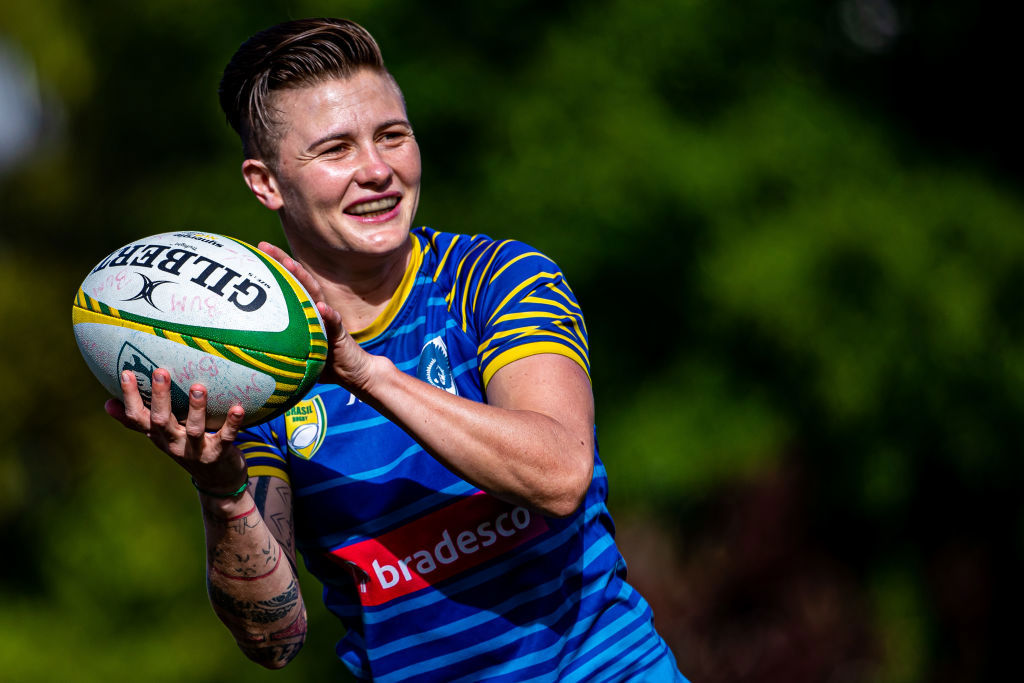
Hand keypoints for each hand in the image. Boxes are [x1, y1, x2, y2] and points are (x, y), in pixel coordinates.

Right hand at [105, 368, 247, 492]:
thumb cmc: (186, 447)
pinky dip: (232, 423)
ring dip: (196, 408)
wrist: (217, 480)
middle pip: (161, 420)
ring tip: (198, 387)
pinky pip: (226, 437)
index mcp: (158, 436)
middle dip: (160, 397)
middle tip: (160, 371)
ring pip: (193, 429)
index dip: (130, 397)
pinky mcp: (219, 454)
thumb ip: (138, 420)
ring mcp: (196, 450)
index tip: (127, 372)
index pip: (137, 417)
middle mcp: (173, 443)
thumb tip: (106, 403)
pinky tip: (238, 407)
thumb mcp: (161, 435)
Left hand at [258, 241, 378, 393]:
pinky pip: (335, 323)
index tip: (254, 252)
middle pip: (299, 280)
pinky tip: (322, 307)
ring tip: (290, 265)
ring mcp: (329, 319)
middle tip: (264, 246)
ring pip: (315, 293)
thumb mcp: (295, 355)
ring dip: (303, 278)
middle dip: (282, 261)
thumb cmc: (322, 363)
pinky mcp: (341, 334)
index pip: (287, 284)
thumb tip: (244, 355)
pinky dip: (329, 314)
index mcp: (304, 312)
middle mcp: (316, 309)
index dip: (271, 267)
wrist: (354, 372)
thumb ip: (276, 350)